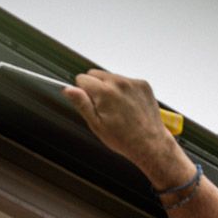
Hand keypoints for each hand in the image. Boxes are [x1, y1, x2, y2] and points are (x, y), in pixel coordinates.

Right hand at [63, 69, 191, 188]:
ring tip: (117, 109)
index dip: (82, 92)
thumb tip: (67, 89)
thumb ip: (82, 104)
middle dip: (95, 87)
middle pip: (95, 74)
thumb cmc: (123, 138)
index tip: (90, 104)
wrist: (150, 143)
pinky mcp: (143, 84)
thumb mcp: (96, 125)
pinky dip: (124, 90)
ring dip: (110, 88)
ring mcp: (133, 82)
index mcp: (105, 92)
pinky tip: (128, 107)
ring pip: (111, 77)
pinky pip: (126, 81)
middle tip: (103, 108)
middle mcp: (119, 82)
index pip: (82, 78)